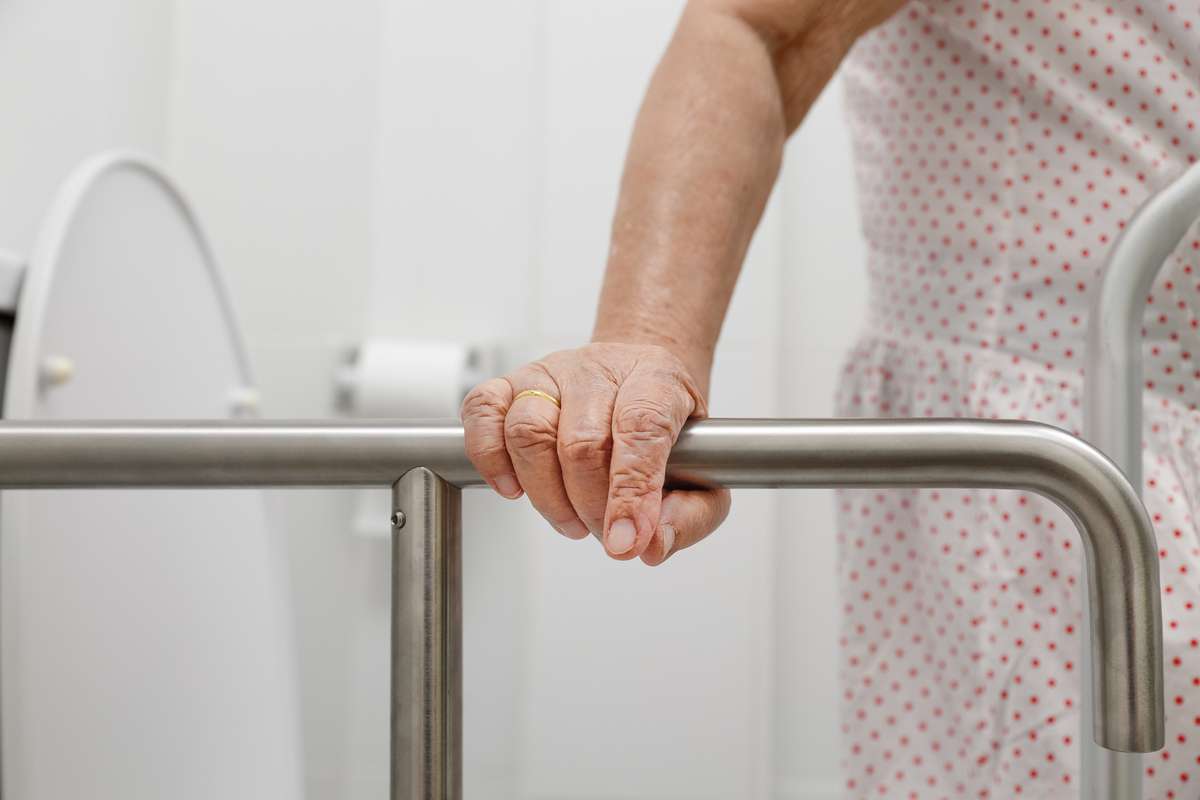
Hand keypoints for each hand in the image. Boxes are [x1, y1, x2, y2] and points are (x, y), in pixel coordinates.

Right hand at [460, 343, 730, 564]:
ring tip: (571, 520)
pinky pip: (483, 412)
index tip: (625, 542)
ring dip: (546, 495)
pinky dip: (490, 457)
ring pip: (529, 431)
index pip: (641, 429)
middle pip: (581, 442)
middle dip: (590, 506)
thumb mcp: (705, 474)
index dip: (631, 491)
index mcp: (655, 381)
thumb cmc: (667, 429)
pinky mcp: (510, 383)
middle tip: (604, 532)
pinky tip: (514, 488)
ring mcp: (550, 373)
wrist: (637, 377)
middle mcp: (598, 369)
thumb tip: (651, 546)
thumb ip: (690, 515)